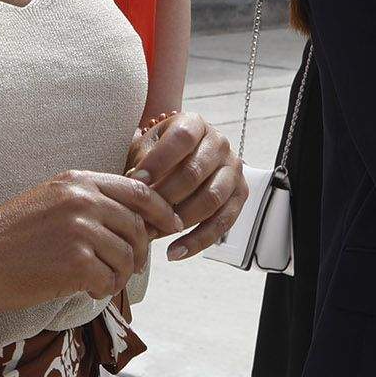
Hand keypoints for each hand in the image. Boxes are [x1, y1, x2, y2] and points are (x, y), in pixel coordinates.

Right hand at [0, 170, 179, 312]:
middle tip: (129, 267)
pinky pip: (109, 279)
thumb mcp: (49, 202)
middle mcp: (83, 199)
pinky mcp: (75, 262)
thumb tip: (135, 220)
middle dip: (140, 251)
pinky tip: (87, 290)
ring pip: (127, 256)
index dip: (161, 210)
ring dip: (119, 275)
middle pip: (138, 226)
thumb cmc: (6, 238)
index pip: (139, 189)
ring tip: (100, 281)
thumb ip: (88, 202)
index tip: (171, 225)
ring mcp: (79, 229)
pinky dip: (103, 290)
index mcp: (78, 180)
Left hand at [124, 110, 247, 260]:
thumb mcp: (145, 148)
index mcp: (195, 123)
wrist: (178, 161)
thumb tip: (135, 191)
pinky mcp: (240, 195)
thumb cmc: (155, 156)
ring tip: (153, 235)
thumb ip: (140, 163)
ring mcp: (233, 169)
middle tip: (140, 216)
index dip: (158, 161)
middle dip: (165, 197)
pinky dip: (198, 241)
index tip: (135, 182)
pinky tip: (174, 252)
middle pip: (195, 172)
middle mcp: (220, 143)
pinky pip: (223, 223)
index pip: (182, 139)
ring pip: (211, 199)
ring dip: (180, 220)